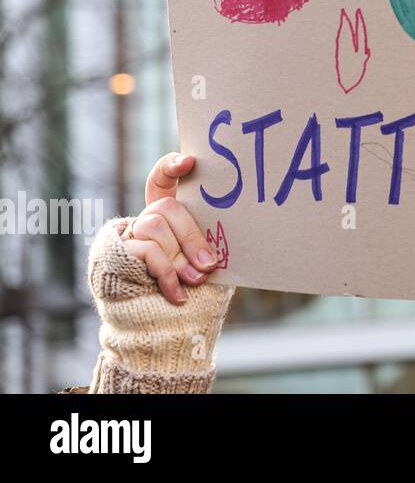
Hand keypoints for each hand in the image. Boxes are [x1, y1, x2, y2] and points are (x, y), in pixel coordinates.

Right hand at [122, 153, 219, 304]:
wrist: (158, 329)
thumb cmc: (192, 292)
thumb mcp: (204, 263)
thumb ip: (208, 244)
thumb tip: (220, 246)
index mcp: (170, 216)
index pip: (163, 178)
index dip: (171, 166)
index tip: (190, 162)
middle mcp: (146, 220)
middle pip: (165, 206)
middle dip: (191, 236)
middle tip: (209, 265)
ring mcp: (128, 236)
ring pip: (155, 226)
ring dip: (179, 257)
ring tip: (195, 281)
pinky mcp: (117, 254)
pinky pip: (146, 250)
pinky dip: (166, 273)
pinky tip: (177, 294)